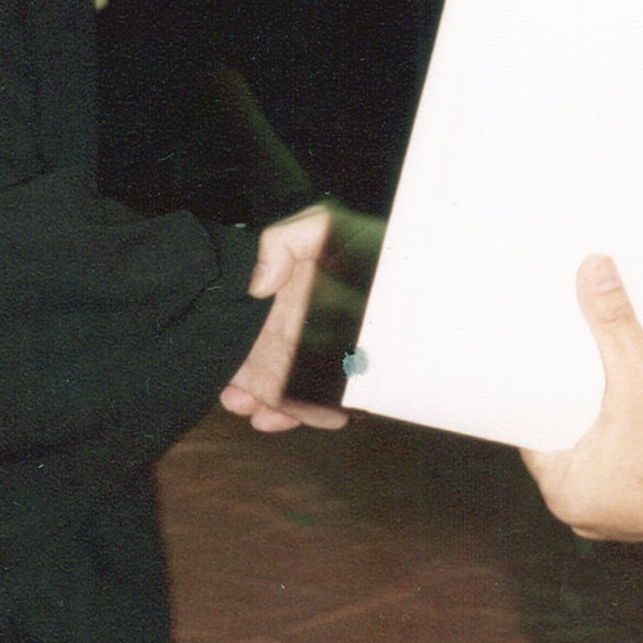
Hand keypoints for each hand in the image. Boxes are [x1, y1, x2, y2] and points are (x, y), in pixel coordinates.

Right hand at [219, 205, 348, 432]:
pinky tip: (290, 417)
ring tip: (260, 412)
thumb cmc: (365, 242)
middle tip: (238, 399)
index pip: (243, 332)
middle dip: (243, 391)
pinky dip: (303, 415)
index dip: (227, 353)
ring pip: (284, 392)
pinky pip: (322, 403)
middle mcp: (295, 328)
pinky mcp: (347, 374)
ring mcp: (319, 354)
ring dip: (267, 407)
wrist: (419, 260)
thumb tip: (258, 284)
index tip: (223, 371)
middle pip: (258, 368)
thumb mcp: (319, 225)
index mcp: (283, 298)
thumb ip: (280, 241)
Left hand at [521, 255, 642, 542]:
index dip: (533, 396)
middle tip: (568, 362)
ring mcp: (620, 513)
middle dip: (569, 404)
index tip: (535, 364)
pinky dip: (624, 439)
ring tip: (597, 381)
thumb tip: (592, 270)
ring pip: (594, 452)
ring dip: (598, 422)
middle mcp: (587, 512)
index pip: (532, 433)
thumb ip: (615, 323)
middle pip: (564, 440)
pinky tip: (628, 410)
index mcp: (566, 494)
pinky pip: (623, 464)